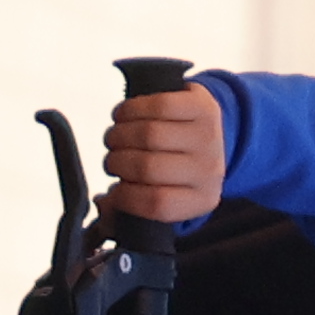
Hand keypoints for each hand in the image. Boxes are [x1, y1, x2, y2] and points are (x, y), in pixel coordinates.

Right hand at [100, 83, 223, 229]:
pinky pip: (158, 105)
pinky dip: (130, 110)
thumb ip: (132, 209)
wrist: (209, 134)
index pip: (156, 204)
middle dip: (117, 162)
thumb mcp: (166, 197)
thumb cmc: (178, 169)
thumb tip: (104, 204)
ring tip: (114, 138)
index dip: (124, 198)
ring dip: (119, 134)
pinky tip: (123, 116)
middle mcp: (209, 170)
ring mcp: (208, 136)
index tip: (113, 191)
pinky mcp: (203, 105)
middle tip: (112, 159)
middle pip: (148, 167)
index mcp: (200, 199)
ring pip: (149, 133)